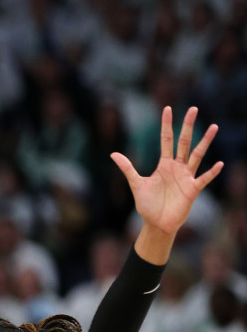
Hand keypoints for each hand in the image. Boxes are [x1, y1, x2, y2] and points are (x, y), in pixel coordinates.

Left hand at [111, 106, 221, 235]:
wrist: (156, 223)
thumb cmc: (148, 204)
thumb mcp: (136, 183)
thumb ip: (127, 168)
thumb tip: (112, 153)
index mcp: (164, 164)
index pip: (166, 139)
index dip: (166, 125)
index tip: (168, 109)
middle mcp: (177, 167)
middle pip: (184, 142)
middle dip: (187, 126)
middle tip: (193, 108)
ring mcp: (186, 177)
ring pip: (197, 155)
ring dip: (205, 142)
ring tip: (213, 127)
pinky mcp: (192, 189)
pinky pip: (204, 178)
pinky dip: (211, 172)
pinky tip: (219, 163)